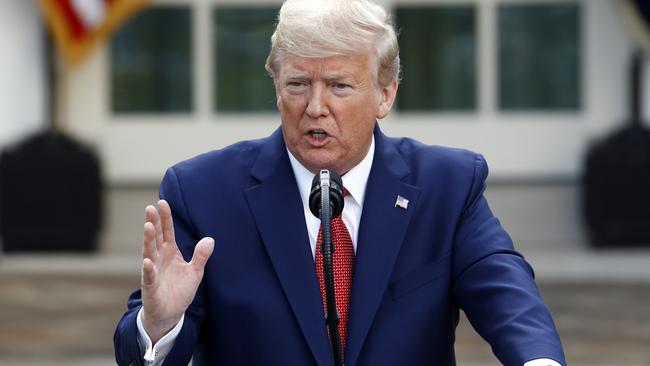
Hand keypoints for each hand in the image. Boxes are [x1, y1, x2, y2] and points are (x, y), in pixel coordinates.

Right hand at [140, 200, 213, 343]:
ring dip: (148, 240)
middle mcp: (159, 258)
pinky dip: (148, 269)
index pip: (167, 232)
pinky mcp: (150, 286)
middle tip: (150, 208)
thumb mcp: (195, 272)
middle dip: (153, 223)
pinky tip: (147, 261)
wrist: (170, 313)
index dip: (165, 218)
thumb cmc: (179, 290)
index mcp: (170, 252)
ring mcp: (153, 270)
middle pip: (156, 237)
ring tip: (148, 227)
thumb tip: (210, 239)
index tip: (162, 203)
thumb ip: (201, 256)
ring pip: (149, 252)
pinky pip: (149, 276)